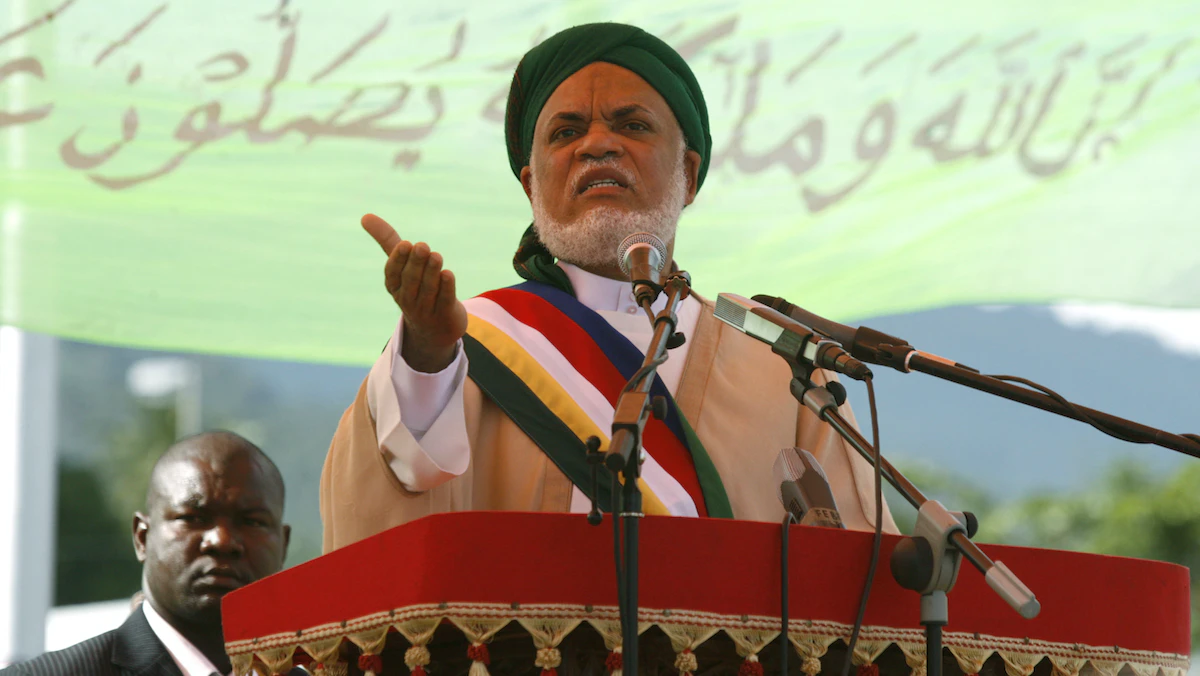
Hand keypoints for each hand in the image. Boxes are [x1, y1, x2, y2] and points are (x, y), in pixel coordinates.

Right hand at [362, 213, 467, 372]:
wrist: (434, 326)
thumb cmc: (415, 286)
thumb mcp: (400, 264)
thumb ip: (386, 240)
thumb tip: (365, 215)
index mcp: (394, 285)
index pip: (393, 273)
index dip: (399, 260)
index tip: (405, 244)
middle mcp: (407, 298)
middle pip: (411, 280)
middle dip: (416, 263)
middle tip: (423, 246)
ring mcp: (425, 309)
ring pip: (428, 289)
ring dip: (432, 271)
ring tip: (436, 256)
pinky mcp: (444, 314)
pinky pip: (444, 300)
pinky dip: (446, 287)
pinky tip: (447, 274)